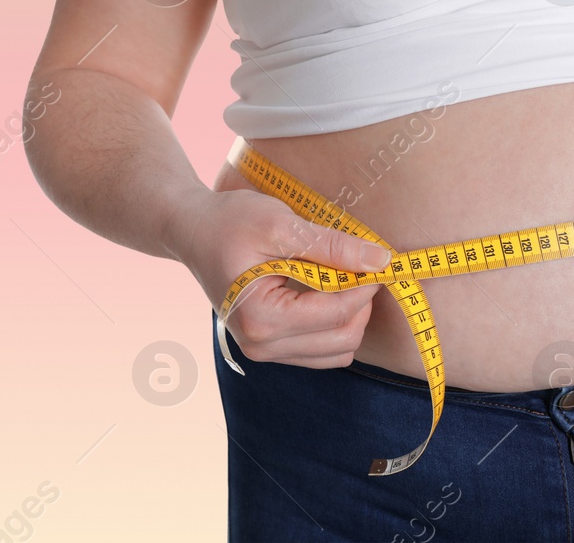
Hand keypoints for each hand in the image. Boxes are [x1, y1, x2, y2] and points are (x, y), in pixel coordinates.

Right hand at [168, 188, 392, 368]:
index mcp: (260, 318)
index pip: (337, 314)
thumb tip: (381, 260)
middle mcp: (260, 344)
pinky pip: (321, 352)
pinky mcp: (270, 348)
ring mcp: (263, 351)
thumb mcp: (280, 225)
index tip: (377, 258)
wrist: (192, 231)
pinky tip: (328, 294)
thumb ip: (331, 246)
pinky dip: (335, 326)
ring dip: (351, 317)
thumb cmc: (229, 222)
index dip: (366, 285)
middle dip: (361, 303)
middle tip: (362, 266)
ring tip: (342, 278)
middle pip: (343, 339)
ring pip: (337, 351)